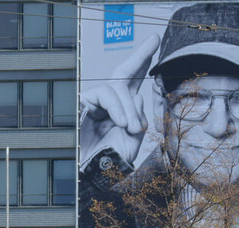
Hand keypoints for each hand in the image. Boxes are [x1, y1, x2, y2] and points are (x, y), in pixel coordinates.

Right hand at [79, 34, 159, 168]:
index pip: (133, 84)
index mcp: (121, 111)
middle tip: (155, 40)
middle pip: (124, 73)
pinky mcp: (83, 105)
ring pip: (117, 86)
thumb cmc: (109, 162)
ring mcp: (95, 104)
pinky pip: (104, 95)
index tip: (156, 43)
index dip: (143, 62)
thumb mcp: (132, 140)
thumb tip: (137, 96)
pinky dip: (117, 107)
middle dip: (141, 55)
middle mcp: (109, 104)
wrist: (91, 175)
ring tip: (131, 126)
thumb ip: (138, 118)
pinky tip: (121, 122)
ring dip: (129, 106)